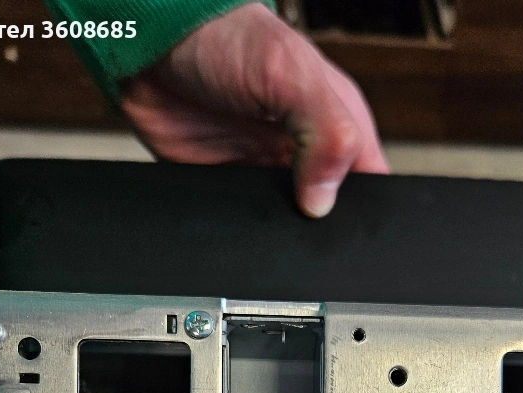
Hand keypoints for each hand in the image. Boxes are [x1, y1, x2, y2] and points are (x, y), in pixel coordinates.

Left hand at [120, 2, 388, 216]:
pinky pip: (248, 220)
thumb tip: (324, 201)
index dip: (369, 205)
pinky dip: (249, 227)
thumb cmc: (225, 36)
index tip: (352, 219)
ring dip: (286, 227)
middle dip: (325, 223)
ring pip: (291, 221)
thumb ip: (327, 135)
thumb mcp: (294, 75)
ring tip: (272, 215)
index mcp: (338, 123)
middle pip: (333, 208)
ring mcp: (268, 171)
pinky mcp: (231, 186)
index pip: (371, 180)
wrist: (151, 44)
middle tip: (308, 221)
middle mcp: (306, 151)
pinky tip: (245, 219)